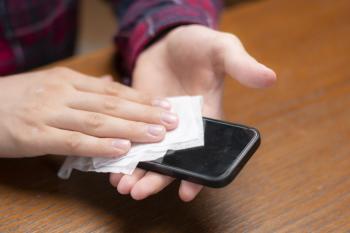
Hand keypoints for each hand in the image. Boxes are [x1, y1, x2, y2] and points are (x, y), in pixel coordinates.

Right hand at [0, 67, 177, 157]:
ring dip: (131, 128)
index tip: (165, 105)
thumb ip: (84, 88)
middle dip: (146, 113)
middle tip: (172, 120)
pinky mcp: (36, 134)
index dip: (142, 99)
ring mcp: (50, 113)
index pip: (114, 91)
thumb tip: (113, 86)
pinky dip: (101, 145)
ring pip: (99, 121)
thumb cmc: (17, 98)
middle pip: (112, 104)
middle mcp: (63, 93)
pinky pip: (74, 140)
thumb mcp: (51, 85)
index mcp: (68, 81)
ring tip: (158, 135)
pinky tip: (123, 148)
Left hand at [109, 25, 275, 200]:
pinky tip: (110, 165)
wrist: (167, 39)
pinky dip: (122, 150)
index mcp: (205, 117)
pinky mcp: (138, 116)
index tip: (188, 192)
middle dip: (158, 177)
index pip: (202, 151)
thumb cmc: (199, 44)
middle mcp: (182, 127)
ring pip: (149, 153)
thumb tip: (269, 77)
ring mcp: (158, 123)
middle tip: (138, 192)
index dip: (197, 172)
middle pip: (172, 159)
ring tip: (121, 184)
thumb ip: (241, 65)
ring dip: (137, 170)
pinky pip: (131, 137)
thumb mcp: (222, 49)